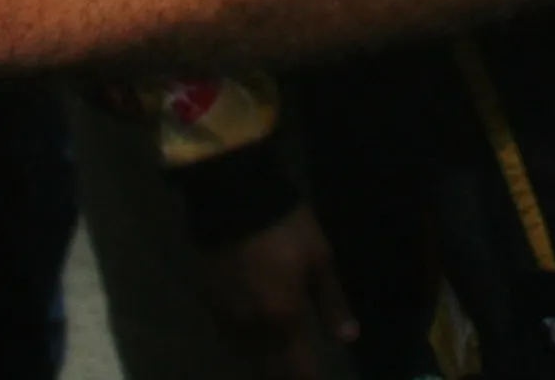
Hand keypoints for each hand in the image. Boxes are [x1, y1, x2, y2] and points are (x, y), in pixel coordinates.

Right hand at [201, 203, 356, 379]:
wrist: (232, 194)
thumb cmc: (284, 225)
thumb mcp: (319, 258)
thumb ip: (332, 302)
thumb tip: (348, 338)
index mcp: (282, 317)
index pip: (297, 369)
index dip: (308, 379)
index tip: (316, 378)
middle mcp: (250, 325)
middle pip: (267, 368)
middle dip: (283, 373)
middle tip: (297, 368)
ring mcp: (224, 313)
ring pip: (244, 352)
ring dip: (262, 358)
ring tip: (276, 355)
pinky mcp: (207, 297)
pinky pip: (226, 331)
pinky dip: (241, 337)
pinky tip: (251, 327)